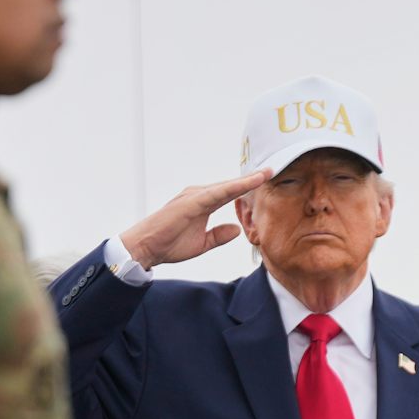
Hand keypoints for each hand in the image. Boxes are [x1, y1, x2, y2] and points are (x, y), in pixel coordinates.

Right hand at [118, 171, 270, 269]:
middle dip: (252, 179)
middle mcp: (199, 195)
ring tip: (266, 173)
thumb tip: (237, 229)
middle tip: (273, 170)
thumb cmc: (169, 244)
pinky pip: (217, 193)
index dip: (249, 186)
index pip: (231, 193)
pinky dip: (233, 188)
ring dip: (246, 180)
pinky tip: (247, 183)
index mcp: (203, 203)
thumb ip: (219, 235)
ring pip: (226, 186)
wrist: (146, 248)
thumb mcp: (202, 243)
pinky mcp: (191, 203)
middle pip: (231, 185)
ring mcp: (194, 196)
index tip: (267, 179)